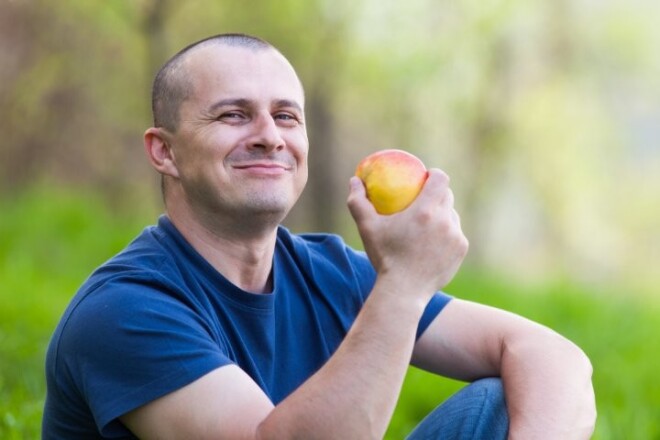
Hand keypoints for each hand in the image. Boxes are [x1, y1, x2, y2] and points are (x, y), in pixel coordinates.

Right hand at [347, 168, 468, 298]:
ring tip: (429, 221)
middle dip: (437, 193)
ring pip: (452, 216)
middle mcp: (445, 220)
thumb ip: (359, 202)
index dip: (434, 174)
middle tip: (424, 198)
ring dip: (442, 215)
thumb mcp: (367, 228)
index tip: (426, 176)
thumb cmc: (384, 257)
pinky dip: (446, 234)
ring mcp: (456, 236)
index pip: (440, 179)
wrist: (404, 291)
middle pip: (447, 196)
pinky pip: (455, 235)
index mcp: (425, 210)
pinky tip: (434, 240)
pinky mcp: (461, 250)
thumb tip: (354, 180)